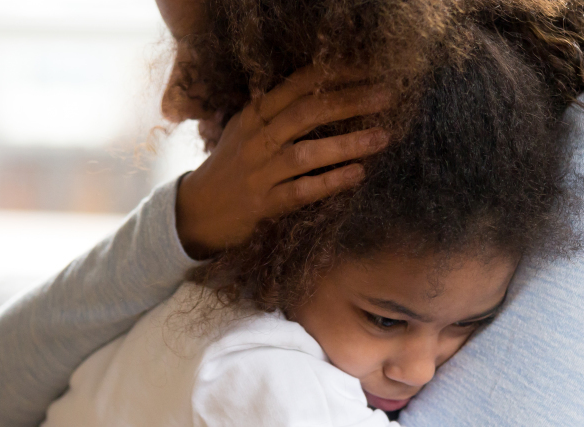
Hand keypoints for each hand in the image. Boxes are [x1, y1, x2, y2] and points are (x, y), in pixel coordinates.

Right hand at [174, 67, 391, 258]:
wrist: (196, 212)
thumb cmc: (232, 167)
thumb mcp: (247, 131)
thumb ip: (279, 112)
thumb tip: (329, 92)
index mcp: (254, 115)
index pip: (298, 84)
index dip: (336, 74)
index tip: (370, 69)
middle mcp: (256, 139)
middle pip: (307, 112)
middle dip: (351, 101)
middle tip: (387, 97)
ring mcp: (259, 173)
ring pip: (306, 152)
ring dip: (348, 143)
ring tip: (383, 136)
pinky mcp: (263, 205)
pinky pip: (302, 191)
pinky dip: (331, 181)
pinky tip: (358, 174)